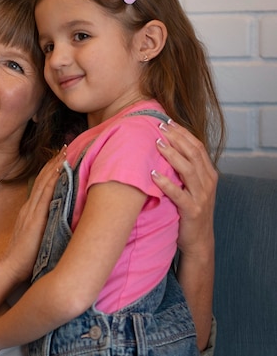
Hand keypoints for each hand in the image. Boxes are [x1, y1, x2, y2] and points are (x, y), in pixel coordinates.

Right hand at [1, 148, 65, 282]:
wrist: (9, 268)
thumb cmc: (23, 260)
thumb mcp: (33, 239)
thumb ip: (41, 229)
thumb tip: (53, 226)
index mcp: (29, 212)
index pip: (41, 186)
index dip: (50, 171)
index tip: (60, 158)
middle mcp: (30, 208)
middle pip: (43, 179)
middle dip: (54, 162)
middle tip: (65, 147)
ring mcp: (32, 212)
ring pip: (45, 182)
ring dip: (55, 166)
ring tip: (65, 152)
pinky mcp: (35, 218)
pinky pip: (46, 194)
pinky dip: (53, 179)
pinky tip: (60, 169)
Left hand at [152, 121, 216, 255]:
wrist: (199, 240)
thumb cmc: (190, 210)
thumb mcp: (191, 187)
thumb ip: (184, 169)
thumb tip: (164, 147)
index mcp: (208, 174)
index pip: (197, 147)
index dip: (183, 133)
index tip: (167, 121)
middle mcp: (207, 182)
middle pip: (193, 154)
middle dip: (176, 138)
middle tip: (160, 126)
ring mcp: (201, 196)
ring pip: (188, 170)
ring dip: (172, 155)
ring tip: (157, 143)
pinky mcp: (192, 210)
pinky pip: (178, 194)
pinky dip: (166, 183)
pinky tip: (153, 174)